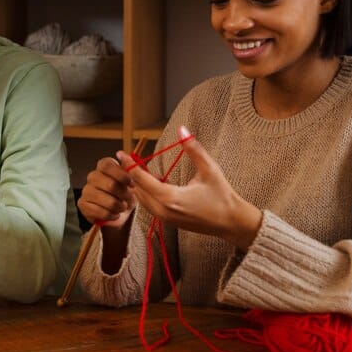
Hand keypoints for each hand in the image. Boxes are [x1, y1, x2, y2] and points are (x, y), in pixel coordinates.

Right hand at [78, 154, 136, 227]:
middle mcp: (93, 176)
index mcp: (104, 166)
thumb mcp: (133, 181)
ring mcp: (86, 190)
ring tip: (122, 208)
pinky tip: (114, 215)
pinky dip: (110, 215)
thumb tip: (121, 153)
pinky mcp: (82, 204)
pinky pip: (97, 210)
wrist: (120, 214)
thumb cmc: (126, 195)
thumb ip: (129, 167)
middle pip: (108, 183)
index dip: (121, 175)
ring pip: (103, 199)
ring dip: (117, 206)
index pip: (107, 165)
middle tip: (129, 199)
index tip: (132, 184)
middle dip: (123, 194)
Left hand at [124, 126, 261, 248]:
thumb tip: (182, 129)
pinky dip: (146, 193)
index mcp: (170, 198)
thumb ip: (193, 149)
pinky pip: (149, 206)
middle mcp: (163, 211)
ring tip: (137, 168)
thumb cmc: (222, 195)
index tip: (120, 153)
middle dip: (131, 174)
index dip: (129, 165)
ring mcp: (164, 219)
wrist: (231, 222)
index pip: (141, 179)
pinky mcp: (168, 222)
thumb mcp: (209, 169)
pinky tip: (152, 181)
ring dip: (138, 184)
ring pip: (141, 199)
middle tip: (127, 157)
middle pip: (137, 190)